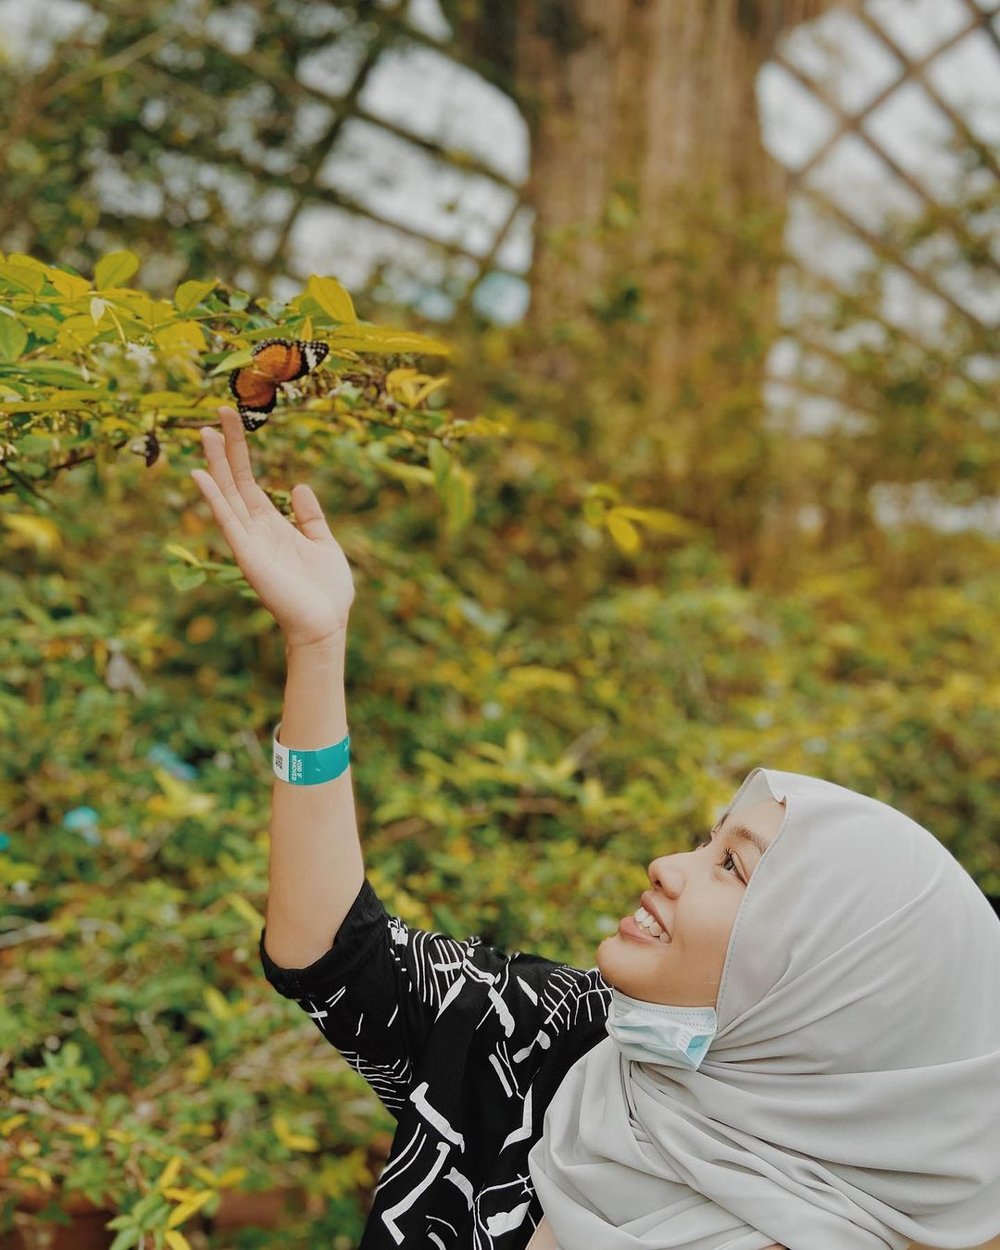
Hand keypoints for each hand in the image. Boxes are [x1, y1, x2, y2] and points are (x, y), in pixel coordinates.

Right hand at [190, 406, 354, 649]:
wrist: (326, 625)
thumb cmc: (326, 591)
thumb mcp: (323, 543)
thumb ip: (310, 516)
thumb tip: (298, 485)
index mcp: (271, 524)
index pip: (248, 480)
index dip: (240, 450)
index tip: (233, 419)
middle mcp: (254, 529)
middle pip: (234, 480)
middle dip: (226, 448)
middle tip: (218, 412)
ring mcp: (249, 541)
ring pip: (227, 495)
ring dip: (215, 465)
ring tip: (205, 434)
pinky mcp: (248, 556)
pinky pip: (227, 522)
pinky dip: (214, 499)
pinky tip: (200, 476)